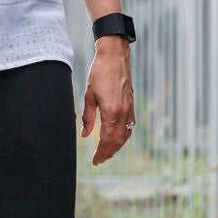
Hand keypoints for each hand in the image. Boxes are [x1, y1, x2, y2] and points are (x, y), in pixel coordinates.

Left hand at [81, 36, 135, 165]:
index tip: (95, 162)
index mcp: (111, 112)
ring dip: (117, 146)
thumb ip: (88, 117)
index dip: (101, 153)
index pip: (106, 140)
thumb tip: (85, 134)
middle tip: (100, 161)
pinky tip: (118, 137)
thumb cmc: (100, 73)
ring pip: (126, 135)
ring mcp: (130, 108)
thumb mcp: (89, 95)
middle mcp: (123, 113)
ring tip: (108, 152)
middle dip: (109, 153)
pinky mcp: (132, 104)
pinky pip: (130, 125)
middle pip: (118, 141)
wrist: (115, 56)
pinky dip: (124, 135)